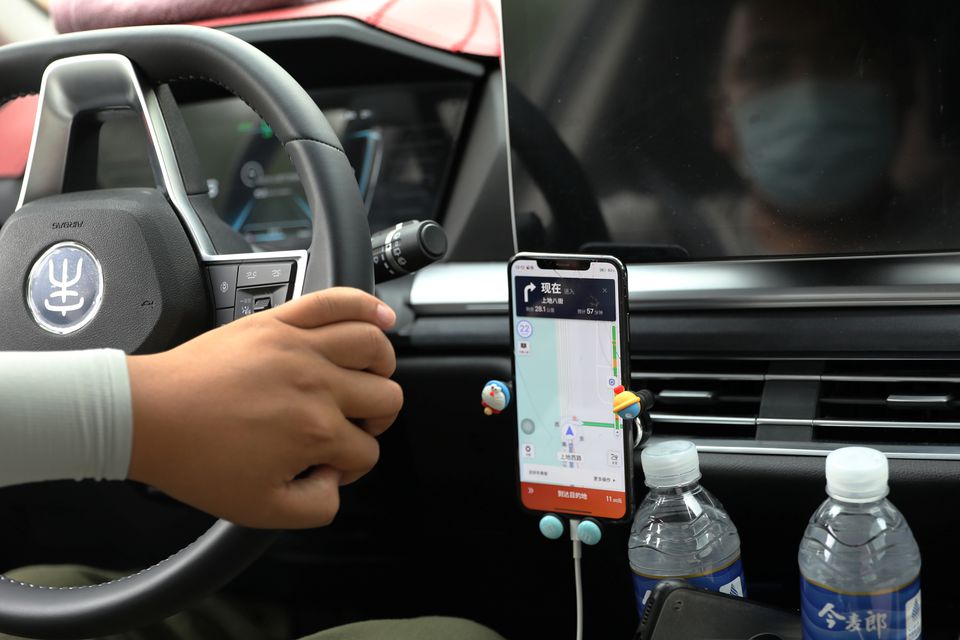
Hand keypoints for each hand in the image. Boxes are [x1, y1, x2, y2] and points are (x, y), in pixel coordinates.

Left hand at [126, 287, 402, 528]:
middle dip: (376, 420)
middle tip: (350, 427)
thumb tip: (337, 481)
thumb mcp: (260, 511)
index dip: (353, 466)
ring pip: (374, 346)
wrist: (149, 417)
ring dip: (382, 367)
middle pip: (386, 397)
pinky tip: (379, 317)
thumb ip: (317, 507)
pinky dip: (365, 304)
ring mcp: (300, 347)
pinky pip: (334, 301)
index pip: (367, 450)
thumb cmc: (195, 458)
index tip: (328, 466)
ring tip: (369, 379)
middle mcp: (317, 384)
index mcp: (315, 431)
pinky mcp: (279, 322)